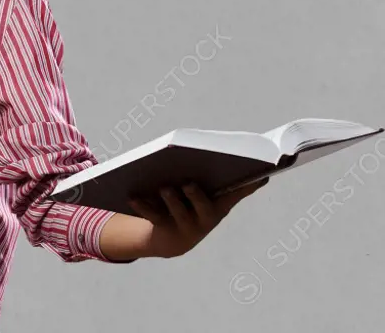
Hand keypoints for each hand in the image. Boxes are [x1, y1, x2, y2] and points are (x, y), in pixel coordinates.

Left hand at [127, 178, 268, 258]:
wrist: (171, 240)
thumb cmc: (190, 204)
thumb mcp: (205, 192)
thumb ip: (214, 175)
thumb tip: (223, 153)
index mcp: (219, 204)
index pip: (237, 193)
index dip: (249, 185)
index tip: (260, 174)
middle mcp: (206, 218)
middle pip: (204, 208)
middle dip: (197, 196)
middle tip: (189, 183)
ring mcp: (186, 227)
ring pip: (178, 213)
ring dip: (171, 200)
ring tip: (164, 188)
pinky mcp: (164, 230)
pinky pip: (152, 217)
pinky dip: (142, 206)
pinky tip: (132, 196)